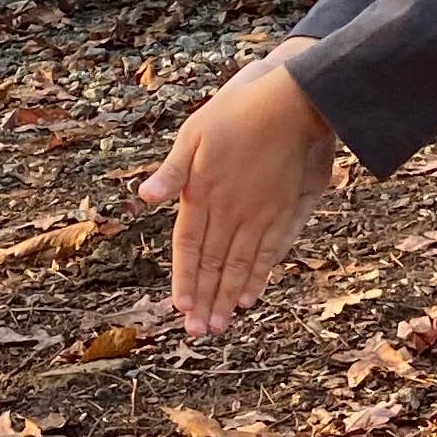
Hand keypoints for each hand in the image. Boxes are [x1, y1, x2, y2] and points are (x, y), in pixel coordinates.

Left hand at [138, 48, 341, 335]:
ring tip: (221, 325)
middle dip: (205, 300)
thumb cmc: (238, 112)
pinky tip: (251, 296)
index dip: (185, 278)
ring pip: (241, 265)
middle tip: (199, 332)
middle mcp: (230, 211)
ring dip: (229, 297)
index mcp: (203, 194)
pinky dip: (259, 276)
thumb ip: (171, 170)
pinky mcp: (284, 211)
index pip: (189, 246)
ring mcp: (260, 214)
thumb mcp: (194, 133)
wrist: (291, 103)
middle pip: (214, 264)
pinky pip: (269, 252)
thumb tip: (144, 197)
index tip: (181, 308)